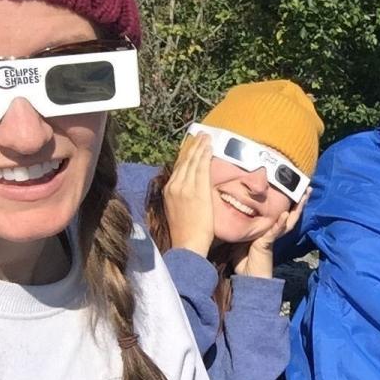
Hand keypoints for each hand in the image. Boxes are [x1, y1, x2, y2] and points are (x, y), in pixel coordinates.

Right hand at [163, 133, 215, 256]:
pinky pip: (201, 169)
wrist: (187, 244)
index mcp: (169, 190)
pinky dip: (205, 156)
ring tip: (207, 137)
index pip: (178, 167)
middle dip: (193, 146)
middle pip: (184, 161)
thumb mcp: (177, 209)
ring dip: (200, 147)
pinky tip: (210, 148)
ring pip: (193, 162)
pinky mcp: (197, 191)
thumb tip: (190, 188)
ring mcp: (185, 187)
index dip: (185, 154)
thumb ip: (182, 196)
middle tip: (201, 135)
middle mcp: (174, 186)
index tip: (192, 144)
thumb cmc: (186, 231)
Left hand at [234, 187, 311, 277]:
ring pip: (288, 220)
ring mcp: (271, 238)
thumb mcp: (240, 240)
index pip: (279, 213)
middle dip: (298, 202)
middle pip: (289, 214)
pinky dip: (281, 223)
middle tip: (307, 189)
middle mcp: (272, 232)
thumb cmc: (243, 262)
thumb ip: (241, 228)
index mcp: (267, 231)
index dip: (287, 202)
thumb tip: (231, 211)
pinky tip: (285, 215)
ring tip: (304, 196)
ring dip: (297, 208)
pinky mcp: (267, 244)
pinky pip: (275, 232)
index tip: (291, 188)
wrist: (249, 281)